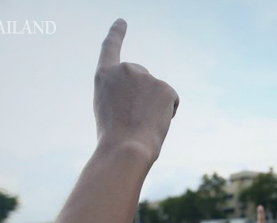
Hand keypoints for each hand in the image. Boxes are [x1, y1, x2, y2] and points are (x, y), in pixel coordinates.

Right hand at [93, 19, 178, 164]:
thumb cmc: (113, 138)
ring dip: (154, 107)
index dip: (117, 33)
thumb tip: (146, 101)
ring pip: (156, 92)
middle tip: (133, 118)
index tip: (122, 21)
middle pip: (141, 78)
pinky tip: (155, 122)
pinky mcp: (165, 87)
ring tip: (141, 124)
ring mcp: (147, 77)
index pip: (110, 48)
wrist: (126, 147)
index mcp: (105, 75)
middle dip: (142, 95)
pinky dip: (168, 113)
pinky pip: (171, 100)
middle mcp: (126, 70)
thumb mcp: (109, 110)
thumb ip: (122, 95)